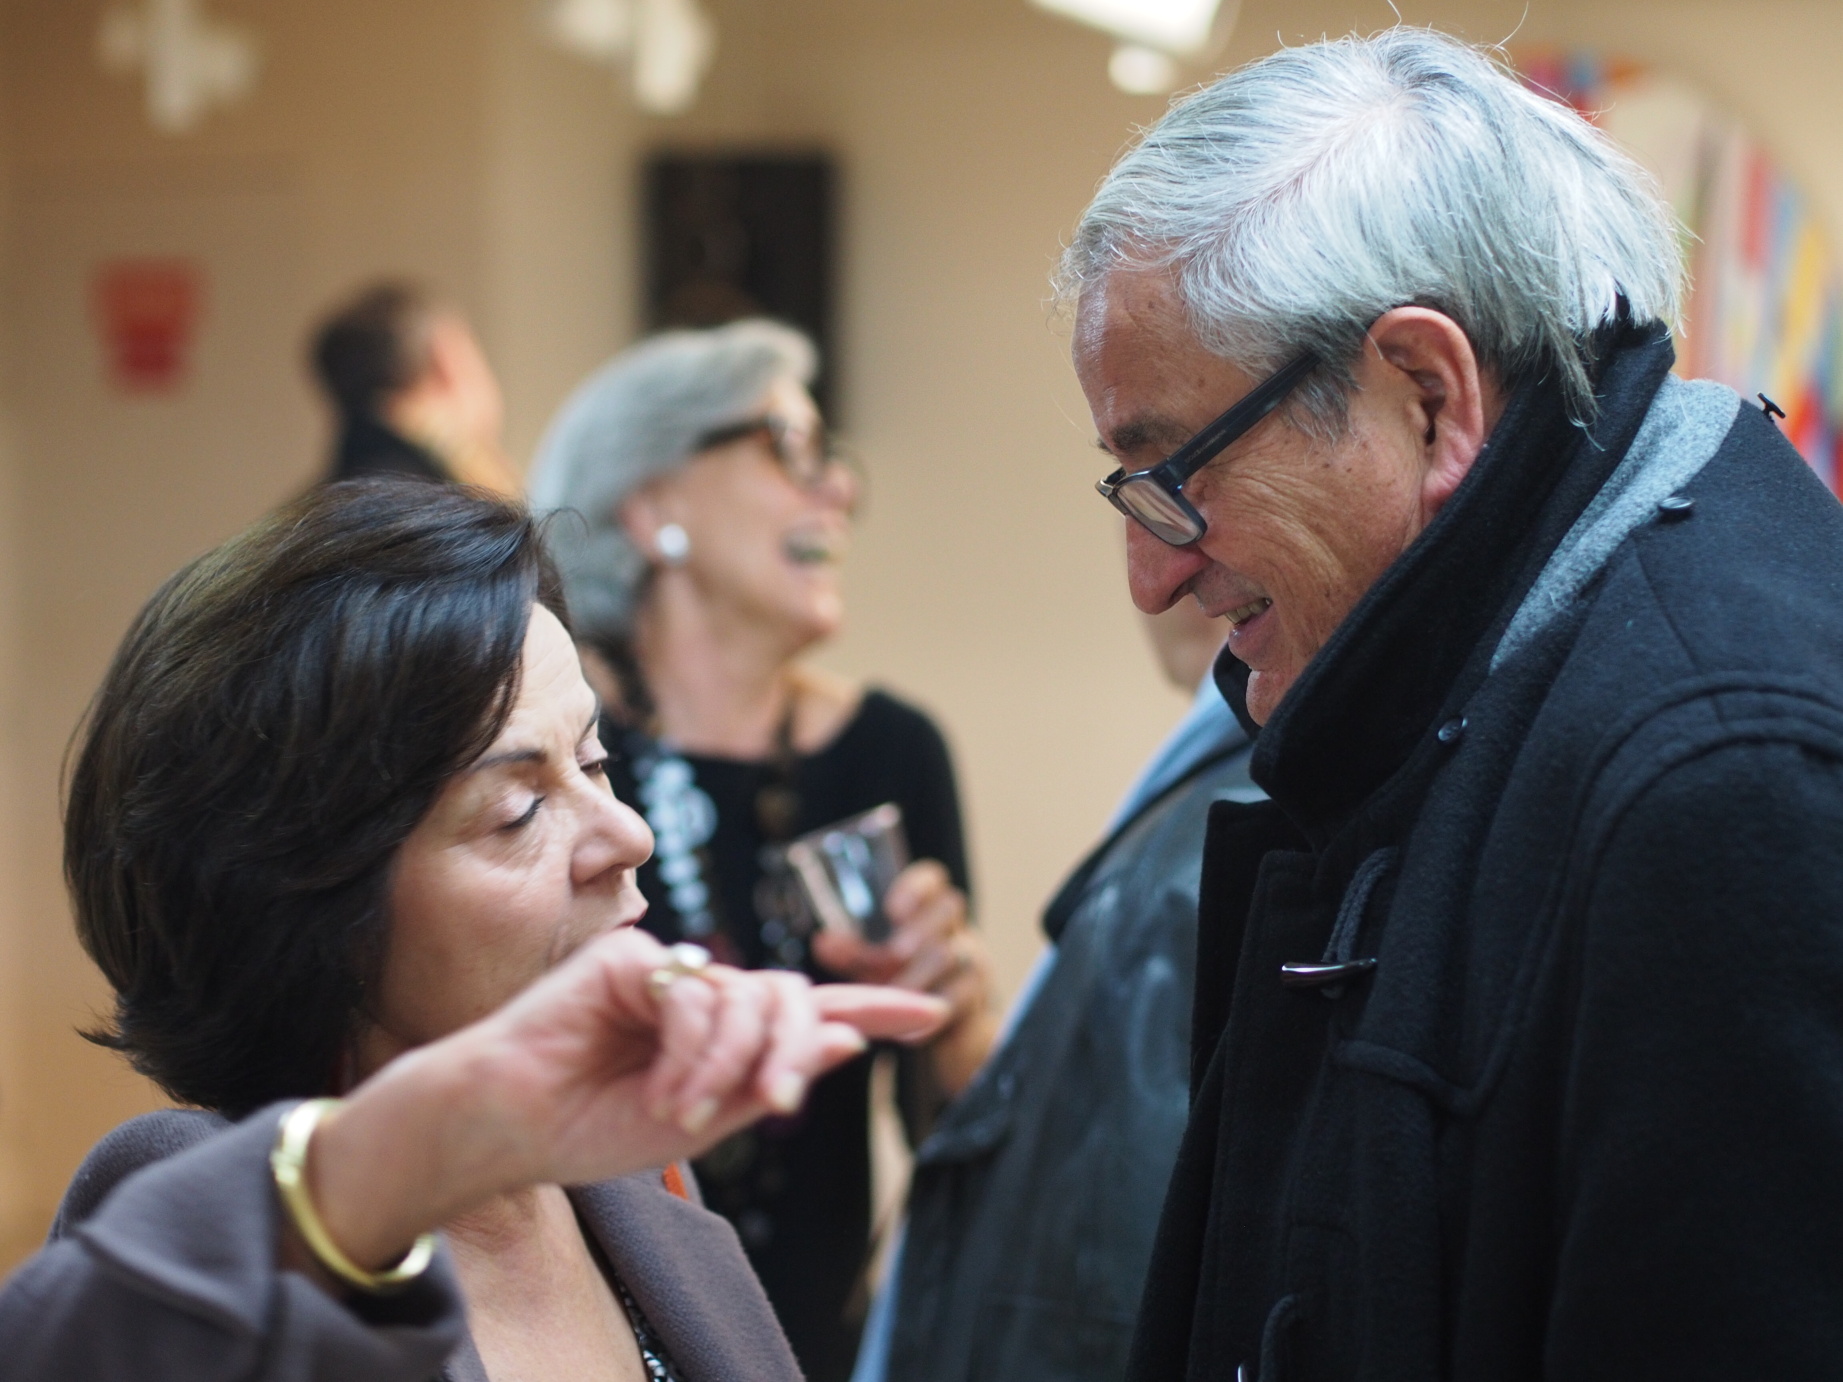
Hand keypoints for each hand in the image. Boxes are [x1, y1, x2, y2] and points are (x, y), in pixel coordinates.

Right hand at [304, 927, 946, 1270]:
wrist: (509, 1125)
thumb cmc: (589, 1128)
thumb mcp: (700, 1121)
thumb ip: (769, 1079)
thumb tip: (846, 1043)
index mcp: (722, 1037)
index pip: (808, 1014)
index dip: (873, 1010)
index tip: (936, 1011)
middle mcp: (702, 996)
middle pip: (789, 998)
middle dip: (796, 1053)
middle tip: (777, 1108)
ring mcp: (669, 971)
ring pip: (749, 998)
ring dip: (731, 1064)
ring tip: (682, 1111)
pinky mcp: (634, 956)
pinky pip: (697, 994)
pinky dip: (690, 1048)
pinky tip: (659, 1084)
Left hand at [811, 860, 996, 1096]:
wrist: (942, 1032)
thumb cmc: (905, 983)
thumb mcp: (872, 966)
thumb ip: (851, 952)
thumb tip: (824, 941)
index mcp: (927, 912)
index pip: (932, 880)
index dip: (916, 887)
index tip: (893, 910)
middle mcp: (953, 928)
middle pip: (951, 905)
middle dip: (920, 928)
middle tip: (895, 953)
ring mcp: (970, 960)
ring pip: (955, 952)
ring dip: (919, 975)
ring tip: (895, 993)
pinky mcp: (976, 996)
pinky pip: (962, 995)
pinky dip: (933, 1012)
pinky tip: (911, 1029)